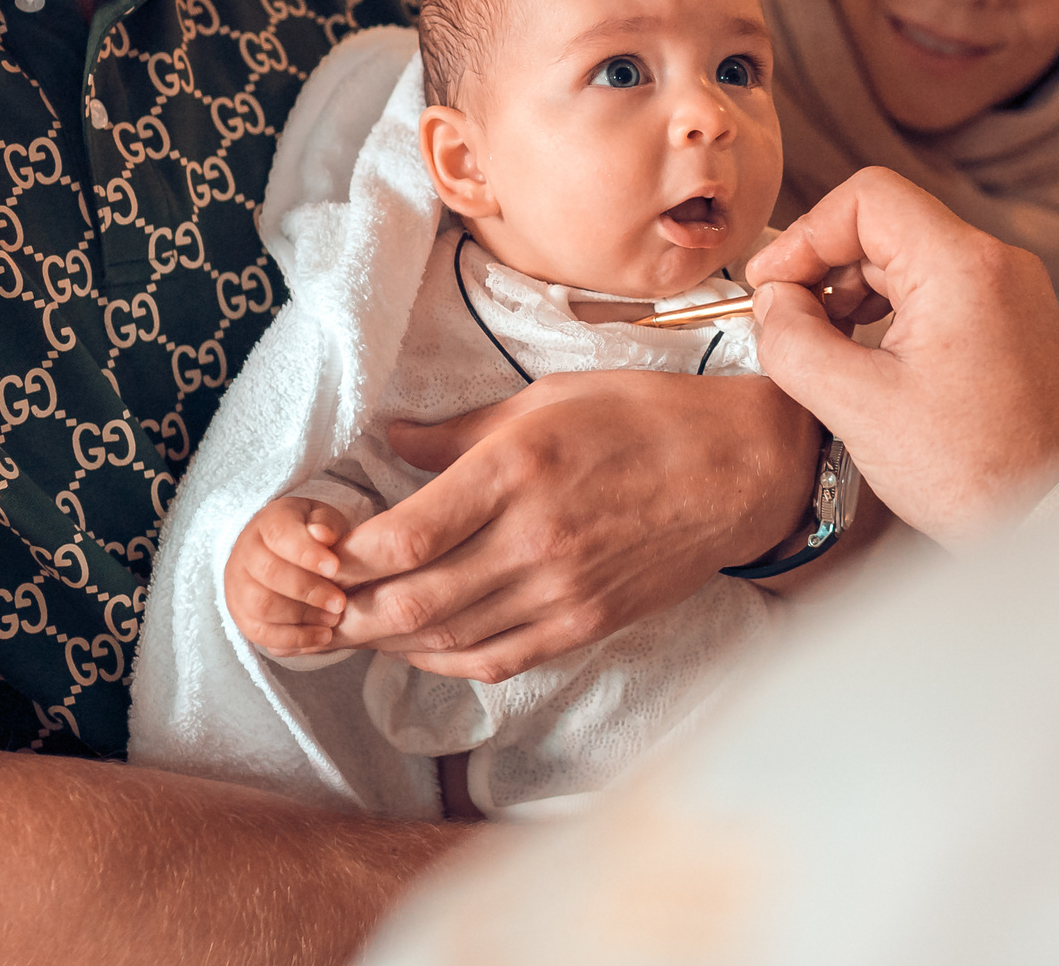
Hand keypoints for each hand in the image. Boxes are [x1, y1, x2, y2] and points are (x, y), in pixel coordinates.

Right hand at [227, 497, 358, 656]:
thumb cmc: (310, 535)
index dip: (306, 553)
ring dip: (300, 617)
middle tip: (339, 603)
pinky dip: (291, 639)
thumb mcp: (322, 520)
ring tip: (332, 620)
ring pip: (261, 605)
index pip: (279, 534)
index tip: (335, 568)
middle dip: (307, 591)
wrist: (280, 550)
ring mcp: (237, 583)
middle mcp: (245, 551)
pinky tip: (320, 637)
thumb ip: (325, 525)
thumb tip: (322, 534)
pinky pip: (258, 632)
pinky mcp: (240, 612)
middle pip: (269, 573)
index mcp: (268, 522)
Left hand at [324, 371, 819, 681]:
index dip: (345, 555)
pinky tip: (421, 645)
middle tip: (319, 600)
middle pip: (411, 603)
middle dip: (350, 610)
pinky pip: (496, 659)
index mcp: (517, 470)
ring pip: (446, 641)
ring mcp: (562, 591)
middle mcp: (534, 539)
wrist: (739, 468)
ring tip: (354, 624)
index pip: (403, 537)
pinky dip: (445, 660)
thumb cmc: (645, 417)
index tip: (319, 546)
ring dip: (388, 640)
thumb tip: (391, 440)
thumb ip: (460, 431)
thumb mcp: (546, 397)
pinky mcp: (586, 623)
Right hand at [745, 166, 1058, 548]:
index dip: (805, 234)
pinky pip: (935, 287)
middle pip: (885, 224)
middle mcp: (995, 262)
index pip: (867, 198)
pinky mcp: (1010, 318)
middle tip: (786, 323)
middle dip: (824, 267)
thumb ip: (795, 341)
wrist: (1051, 519)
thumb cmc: (970, 470)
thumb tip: (772, 304)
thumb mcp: (857, 406)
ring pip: (907, 255)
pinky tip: (865, 356)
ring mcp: (1009, 289)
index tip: (770, 285)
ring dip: (852, 290)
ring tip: (822, 346)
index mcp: (962, 266)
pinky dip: (889, 310)